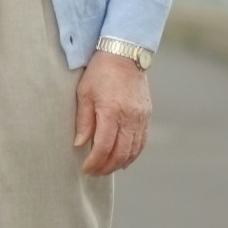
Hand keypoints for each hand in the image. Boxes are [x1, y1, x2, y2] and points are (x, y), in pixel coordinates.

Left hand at [74, 51, 150, 175]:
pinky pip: (142, 142)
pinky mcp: (147, 115)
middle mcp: (129, 117)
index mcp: (111, 112)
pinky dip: (133, 154)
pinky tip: (123, 159)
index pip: (104, 147)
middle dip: (106, 167)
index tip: (86, 168)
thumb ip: (84, 120)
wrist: (124, 55)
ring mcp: (141, 117)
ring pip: (133, 150)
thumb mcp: (85, 93)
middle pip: (120, 153)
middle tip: (94, 172)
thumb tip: (80, 144)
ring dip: (120, 164)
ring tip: (106, 168)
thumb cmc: (100, 72)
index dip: (95, 162)